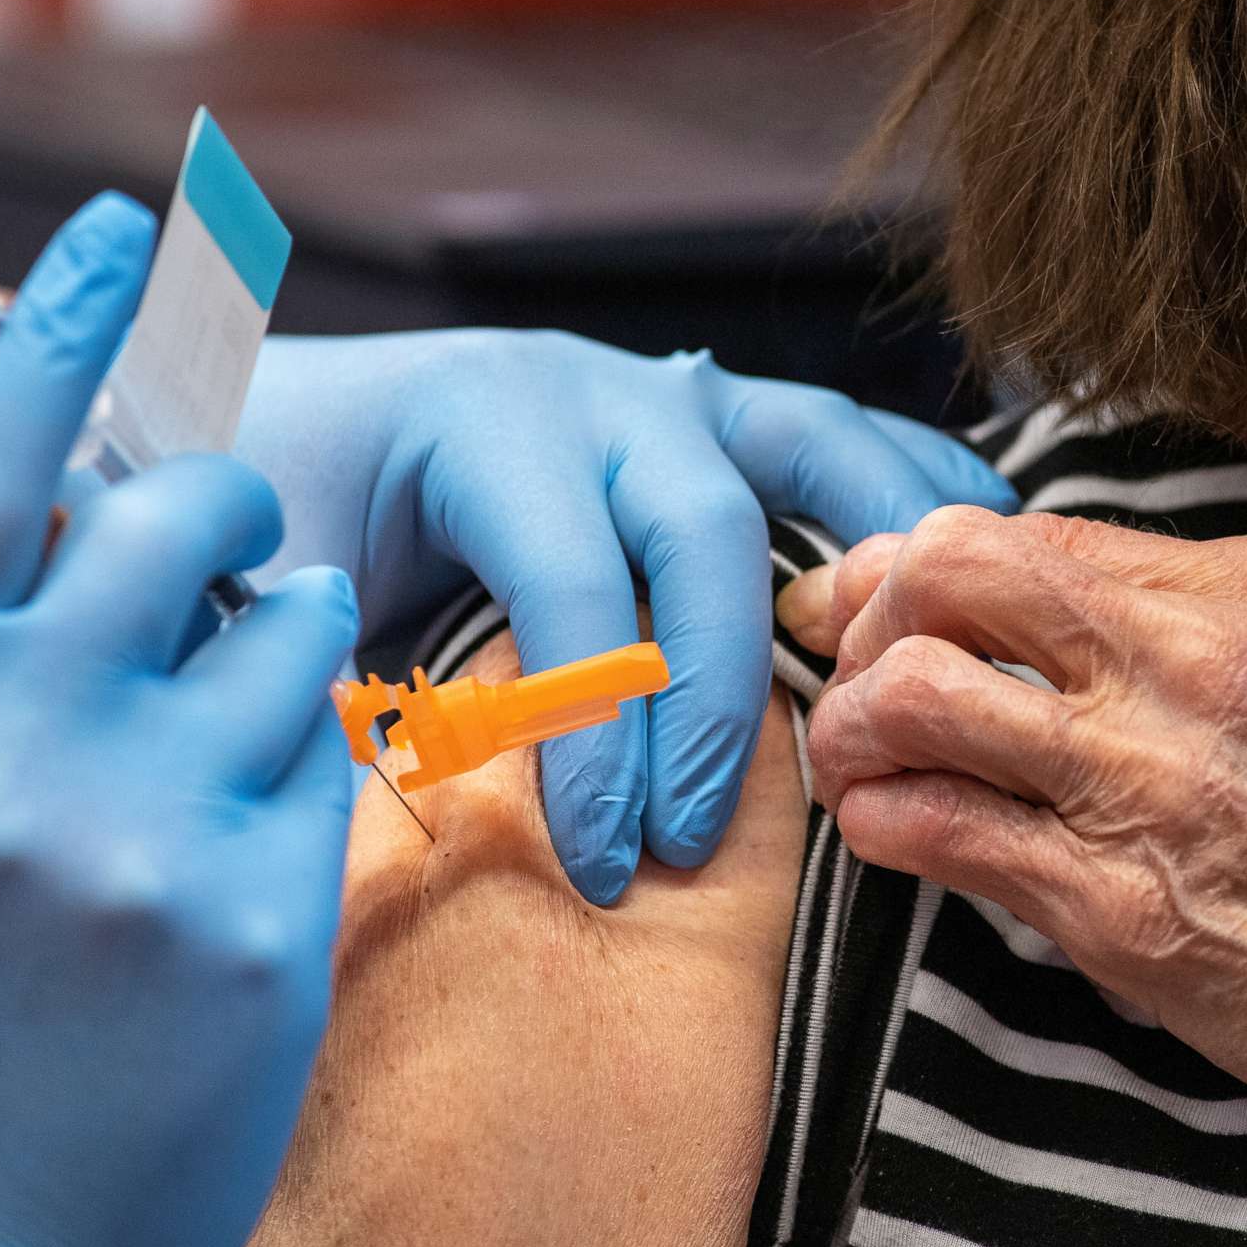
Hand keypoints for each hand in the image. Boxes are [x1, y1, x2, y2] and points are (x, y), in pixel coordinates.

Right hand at [0, 196, 362, 1246]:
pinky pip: (339, 756)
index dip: (62, 338)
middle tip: (229, 580)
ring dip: (288, 655)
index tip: (132, 226)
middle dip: (233, 521)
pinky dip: (309, 782)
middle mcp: (15, 745)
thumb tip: (126, 517)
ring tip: (214, 767)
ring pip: (296, 622)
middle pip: (190, 514)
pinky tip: (233, 879)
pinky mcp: (254, 907)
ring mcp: (136, 825)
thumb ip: (9, 657)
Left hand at [237, 333, 1015, 900]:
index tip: (602, 860)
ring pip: (806, 444)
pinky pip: (831, 431)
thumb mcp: (266, 587)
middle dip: (715, 692)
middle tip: (691, 836)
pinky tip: (980, 532)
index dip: (596, 728)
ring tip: (922, 665)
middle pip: (703, 526)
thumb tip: (389, 789)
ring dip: (875, 553)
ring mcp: (664, 386)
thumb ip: (318, 670)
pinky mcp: (708, 409)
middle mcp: (591, 386)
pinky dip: (910, 476)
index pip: (571, 577)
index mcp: (478, 418)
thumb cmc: (272, 508)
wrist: (269, 407)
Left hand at [777, 510, 1246, 1246]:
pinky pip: (938, 834)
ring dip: (853, 718)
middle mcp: (1188, 665)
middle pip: (954, 571)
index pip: (1053, 530)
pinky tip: (884, 829)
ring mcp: (1137, 787)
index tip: (912, 583)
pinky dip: (883, 821)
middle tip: (859, 647)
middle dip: (878, 599)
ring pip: (913, 696)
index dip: (953, 552)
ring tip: (853, 752)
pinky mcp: (1106, 910)